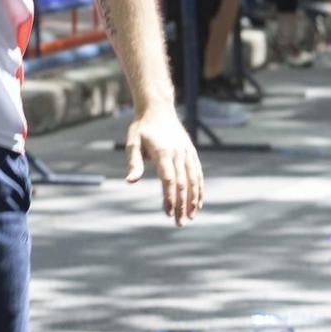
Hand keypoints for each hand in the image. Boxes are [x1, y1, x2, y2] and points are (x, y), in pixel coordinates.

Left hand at [125, 104, 203, 226]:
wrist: (158, 108)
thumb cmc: (142, 127)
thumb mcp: (133, 142)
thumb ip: (134, 162)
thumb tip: (130, 182)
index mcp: (163, 152)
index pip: (169, 179)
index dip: (170, 197)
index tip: (168, 213)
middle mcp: (178, 153)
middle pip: (182, 183)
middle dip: (182, 205)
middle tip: (179, 223)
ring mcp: (187, 152)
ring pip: (193, 180)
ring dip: (193, 200)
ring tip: (190, 217)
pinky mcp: (191, 152)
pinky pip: (198, 173)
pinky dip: (199, 189)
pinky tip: (198, 203)